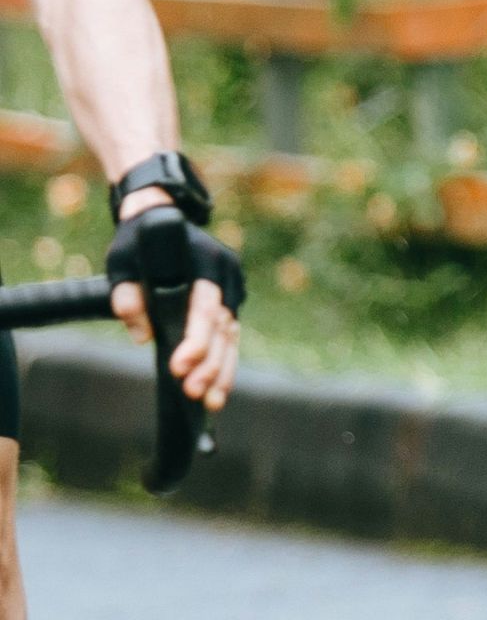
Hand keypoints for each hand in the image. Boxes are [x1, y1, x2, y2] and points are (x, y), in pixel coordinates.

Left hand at [106, 200, 245, 411]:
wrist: (159, 217)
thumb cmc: (139, 241)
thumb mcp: (122, 262)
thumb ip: (128, 296)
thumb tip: (141, 335)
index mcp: (205, 261)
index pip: (205, 307)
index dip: (195, 340)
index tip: (180, 366)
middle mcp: (226, 275)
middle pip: (223, 328)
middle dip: (210, 364)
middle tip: (194, 393)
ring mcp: (231, 288)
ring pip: (231, 336)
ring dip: (222, 370)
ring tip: (212, 402)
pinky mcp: (228, 300)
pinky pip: (229, 335)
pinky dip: (223, 361)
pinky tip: (217, 387)